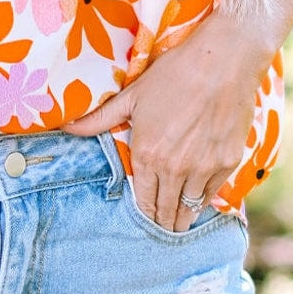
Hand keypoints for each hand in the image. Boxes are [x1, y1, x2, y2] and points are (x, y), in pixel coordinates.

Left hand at [64, 8, 277, 231]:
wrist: (220, 63)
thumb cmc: (173, 75)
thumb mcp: (131, 96)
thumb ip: (99, 119)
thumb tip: (65, 127)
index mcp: (147, 154)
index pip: (143, 200)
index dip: (144, 214)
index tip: (145, 219)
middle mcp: (174, 168)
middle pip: (166, 210)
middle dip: (162, 222)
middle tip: (161, 230)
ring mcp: (203, 168)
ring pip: (189, 208)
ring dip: (182, 219)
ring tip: (179, 226)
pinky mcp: (228, 163)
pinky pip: (212, 194)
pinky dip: (204, 201)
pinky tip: (199, 203)